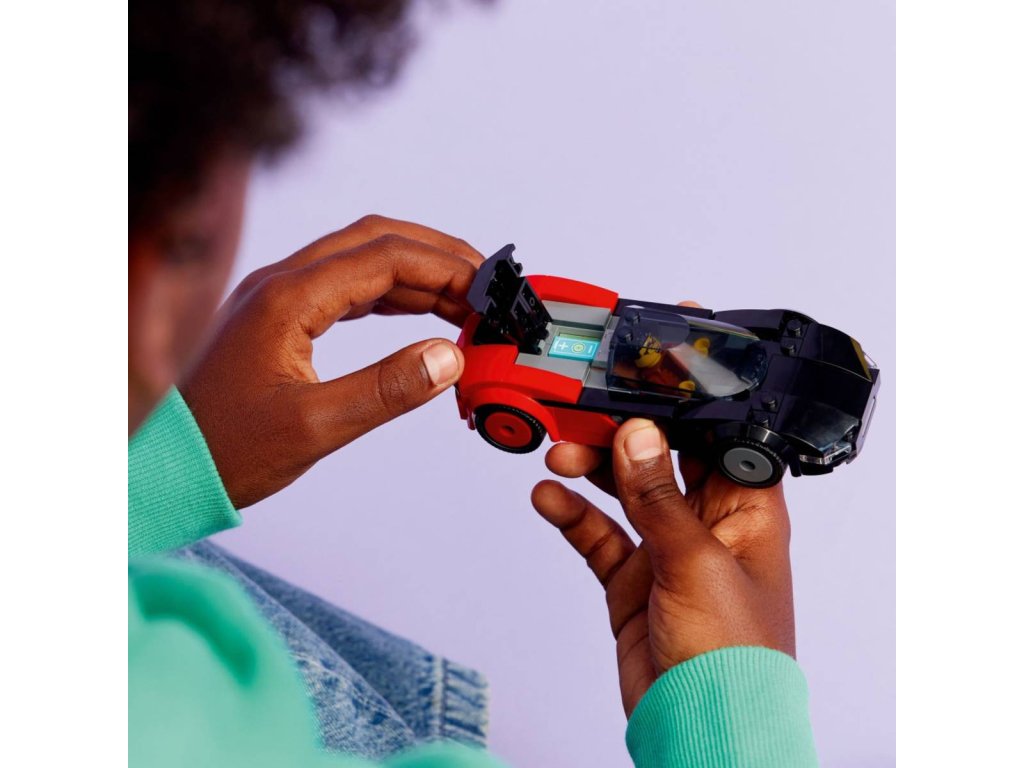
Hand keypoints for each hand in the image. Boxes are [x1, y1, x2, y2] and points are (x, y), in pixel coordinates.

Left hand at [180, 215, 482, 507]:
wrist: (169, 469)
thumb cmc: (228, 452)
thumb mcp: (314, 428)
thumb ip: (386, 389)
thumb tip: (451, 356)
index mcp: (288, 299)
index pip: (384, 257)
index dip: (445, 268)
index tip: (489, 291)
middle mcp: (281, 283)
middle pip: (374, 240)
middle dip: (436, 256)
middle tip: (487, 284)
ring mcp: (277, 297)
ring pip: (360, 259)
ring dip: (415, 272)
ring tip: (463, 300)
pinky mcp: (278, 317)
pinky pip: (344, 286)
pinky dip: (388, 292)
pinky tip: (417, 312)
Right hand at [532, 417, 795, 717]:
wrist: (702, 731)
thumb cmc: (735, 660)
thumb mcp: (696, 564)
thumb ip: (660, 498)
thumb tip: (638, 435)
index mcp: (746, 512)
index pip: (716, 441)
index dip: (682, 411)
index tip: (639, 386)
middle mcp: (707, 525)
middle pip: (662, 460)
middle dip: (623, 435)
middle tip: (583, 416)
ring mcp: (666, 552)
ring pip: (625, 493)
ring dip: (592, 470)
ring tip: (560, 454)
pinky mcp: (632, 580)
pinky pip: (598, 535)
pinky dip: (573, 514)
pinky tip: (550, 498)